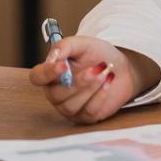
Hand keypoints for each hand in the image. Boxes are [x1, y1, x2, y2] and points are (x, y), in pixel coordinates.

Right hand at [27, 35, 147, 124]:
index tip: (63, 65)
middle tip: (96, 68)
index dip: (47, 73)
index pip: (37, 77)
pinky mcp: (86, 117)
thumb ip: (65, 46)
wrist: (122, 67)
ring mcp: (70, 107)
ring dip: (91, 88)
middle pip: (55, 95)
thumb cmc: (98, 55)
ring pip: (71, 106)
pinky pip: (89, 112)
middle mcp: (56, 93)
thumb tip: (54, 56)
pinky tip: (108, 82)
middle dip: (78, 82)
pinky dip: (101, 95)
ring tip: (106, 72)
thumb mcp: (83, 44)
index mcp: (51, 74)